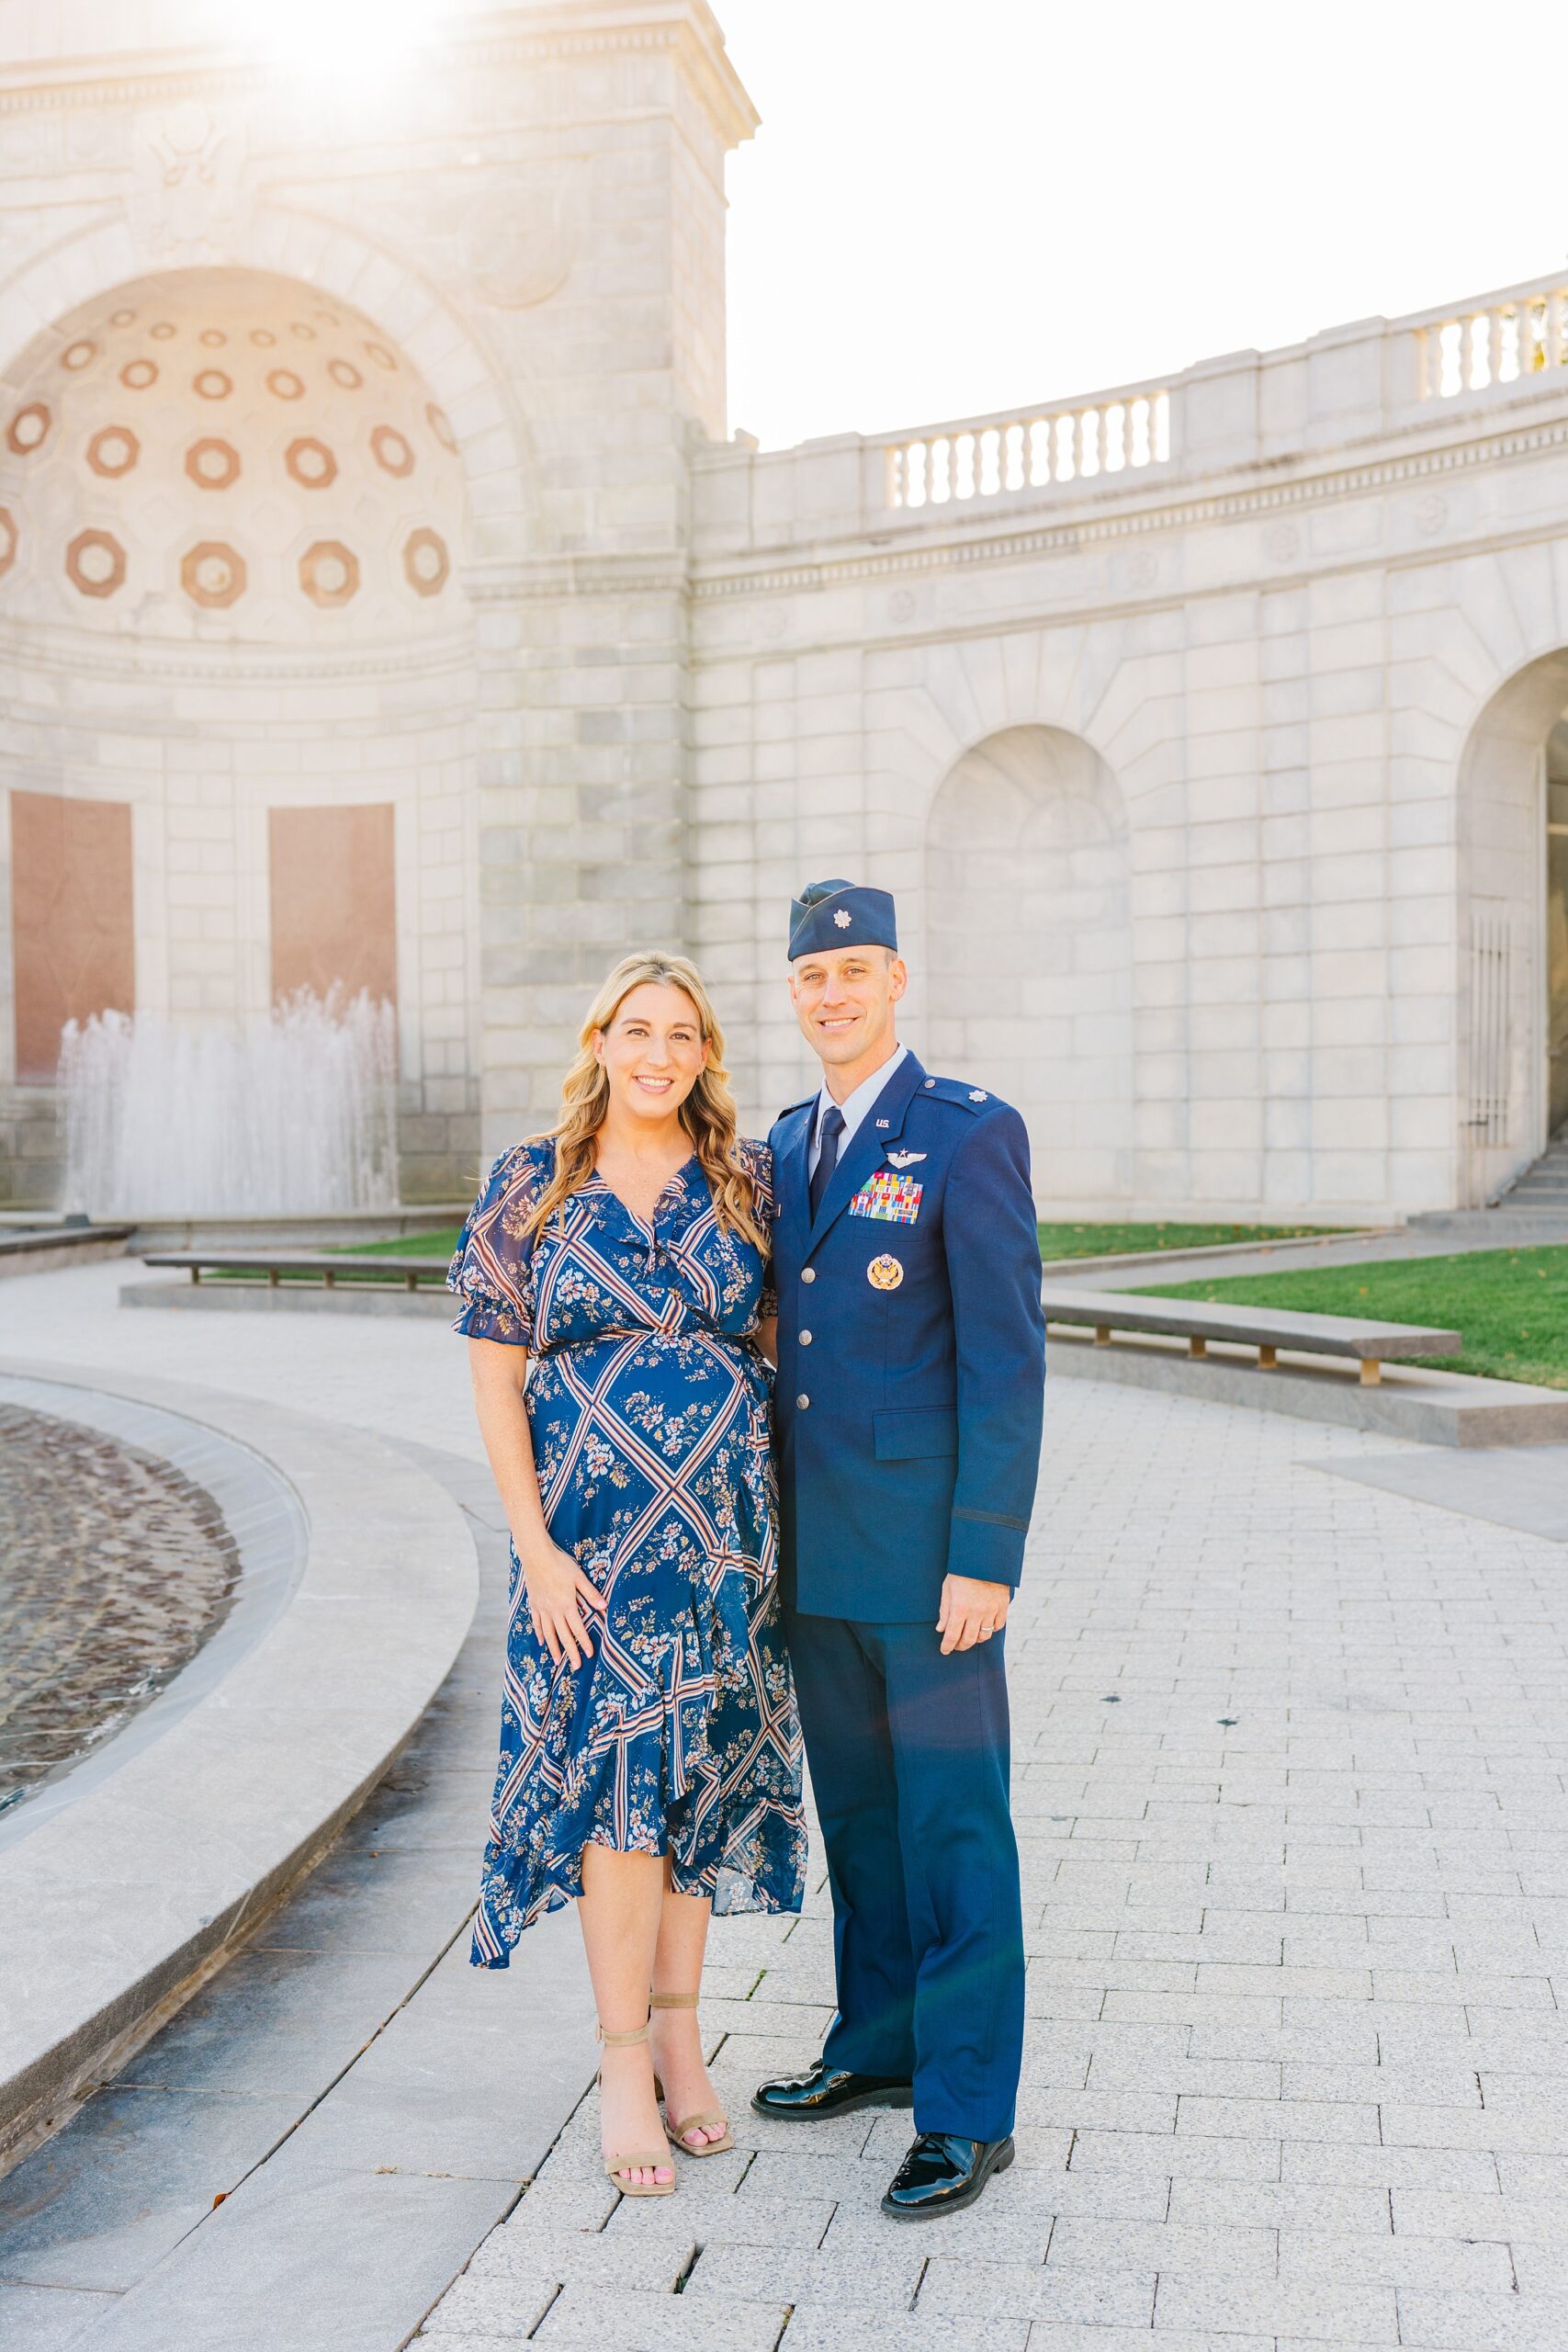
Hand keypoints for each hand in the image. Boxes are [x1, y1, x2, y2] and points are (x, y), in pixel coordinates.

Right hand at [520, 1540, 607, 1669]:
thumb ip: (591, 1593)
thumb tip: (604, 1607)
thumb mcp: (579, 1577)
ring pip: (549, 1633)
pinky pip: (536, 1623)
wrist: (536, 1556)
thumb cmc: (560, 1564)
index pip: (577, 1628)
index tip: (589, 1654)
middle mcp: (553, 1610)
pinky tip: (542, 1641)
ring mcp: (542, 1608)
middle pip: (563, 1635)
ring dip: (554, 1647)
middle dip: (570, 1652)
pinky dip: (540, 1634)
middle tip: (575, 1666)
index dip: (584, 1642)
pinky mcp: (534, 1604)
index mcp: (567, 1605)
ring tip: (557, 1661)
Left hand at [936, 1574, 1010, 1655]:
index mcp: (960, 1608)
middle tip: (956, 1645)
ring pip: (984, 1636)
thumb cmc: (962, 1572)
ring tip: (970, 1636)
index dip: (947, 1646)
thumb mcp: (948, 1589)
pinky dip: (991, 1629)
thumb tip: (941, 1629)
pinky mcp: (1003, 1607)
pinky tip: (984, 1626)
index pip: (952, 1635)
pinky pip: (998, 1626)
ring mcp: (991, 1610)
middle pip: (968, 1640)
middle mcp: (976, 1612)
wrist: (985, 1558)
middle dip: (960, 1646)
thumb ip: (944, 1611)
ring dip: (975, 1639)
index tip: (945, 1650)